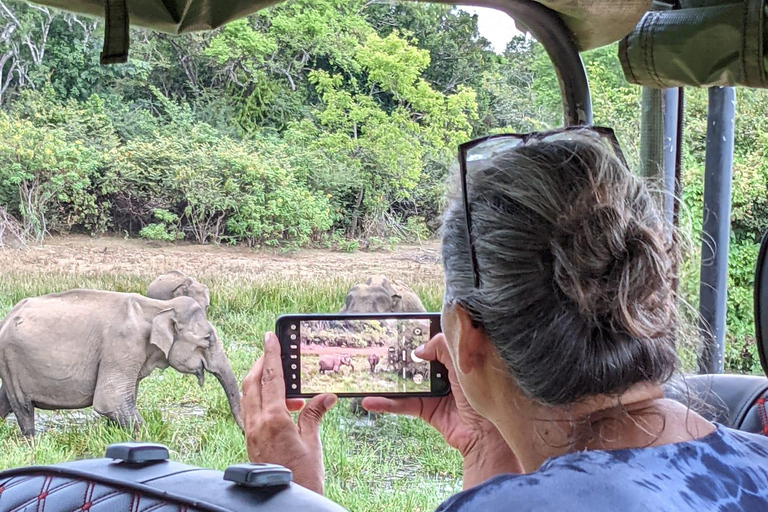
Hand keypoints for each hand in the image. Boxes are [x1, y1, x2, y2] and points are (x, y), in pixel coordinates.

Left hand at [241, 332, 336, 493]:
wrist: (286, 501)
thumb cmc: (303, 476)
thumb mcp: (313, 442)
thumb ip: (314, 414)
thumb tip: (326, 396)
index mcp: (273, 419)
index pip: (270, 378)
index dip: (271, 355)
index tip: (270, 337)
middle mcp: (256, 423)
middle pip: (252, 383)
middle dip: (260, 363)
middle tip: (270, 350)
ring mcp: (250, 433)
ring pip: (248, 396)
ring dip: (258, 380)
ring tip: (274, 373)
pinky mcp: (250, 441)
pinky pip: (250, 411)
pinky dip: (260, 398)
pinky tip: (276, 402)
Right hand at [362, 334, 521, 487]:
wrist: (487, 432)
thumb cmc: (482, 391)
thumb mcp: (462, 361)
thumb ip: (442, 347)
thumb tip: (419, 350)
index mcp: (457, 358)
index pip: (436, 342)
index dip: (420, 336)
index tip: (402, 329)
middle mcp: (445, 373)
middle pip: (417, 361)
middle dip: (398, 356)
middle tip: (378, 349)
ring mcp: (434, 392)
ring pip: (406, 382)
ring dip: (386, 380)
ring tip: (367, 373)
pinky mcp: (427, 410)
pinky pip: (403, 405)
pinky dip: (386, 404)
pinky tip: (370, 401)